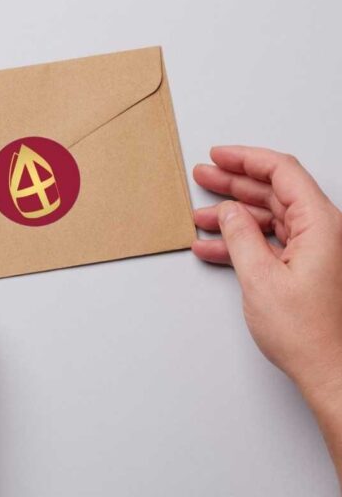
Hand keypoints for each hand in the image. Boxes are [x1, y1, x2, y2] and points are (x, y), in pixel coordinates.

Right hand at [192, 146, 341, 482]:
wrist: (330, 373)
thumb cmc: (308, 333)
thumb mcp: (260, 278)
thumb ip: (241, 236)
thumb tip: (228, 211)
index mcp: (320, 224)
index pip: (282, 172)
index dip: (247, 158)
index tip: (219, 155)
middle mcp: (321, 231)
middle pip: (273, 192)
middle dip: (234, 183)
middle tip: (204, 175)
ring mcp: (313, 249)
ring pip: (268, 217)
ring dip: (232, 216)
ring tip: (199, 214)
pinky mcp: (304, 266)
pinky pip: (268, 242)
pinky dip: (240, 242)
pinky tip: (213, 247)